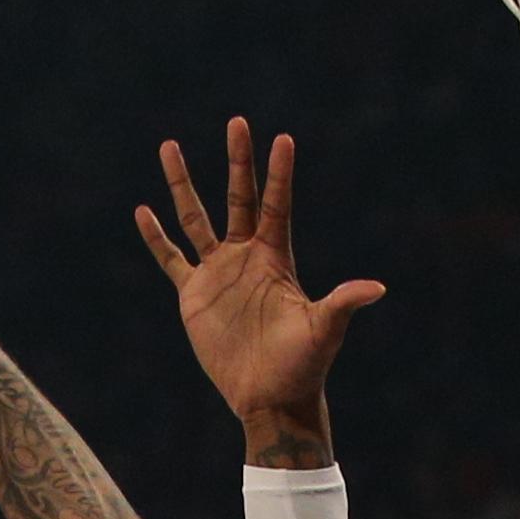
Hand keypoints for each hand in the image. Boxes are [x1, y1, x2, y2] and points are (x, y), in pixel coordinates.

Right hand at [135, 123, 383, 455]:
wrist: (269, 397)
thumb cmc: (302, 365)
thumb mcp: (324, 330)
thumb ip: (343, 303)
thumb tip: (377, 289)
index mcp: (276, 257)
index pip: (276, 205)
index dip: (279, 174)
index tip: (282, 139)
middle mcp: (246, 258)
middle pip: (239, 197)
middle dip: (238, 161)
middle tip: (238, 121)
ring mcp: (218, 274)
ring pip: (196, 218)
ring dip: (182, 184)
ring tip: (170, 146)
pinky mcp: (194, 296)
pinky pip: (171, 259)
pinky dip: (156, 237)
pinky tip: (143, 211)